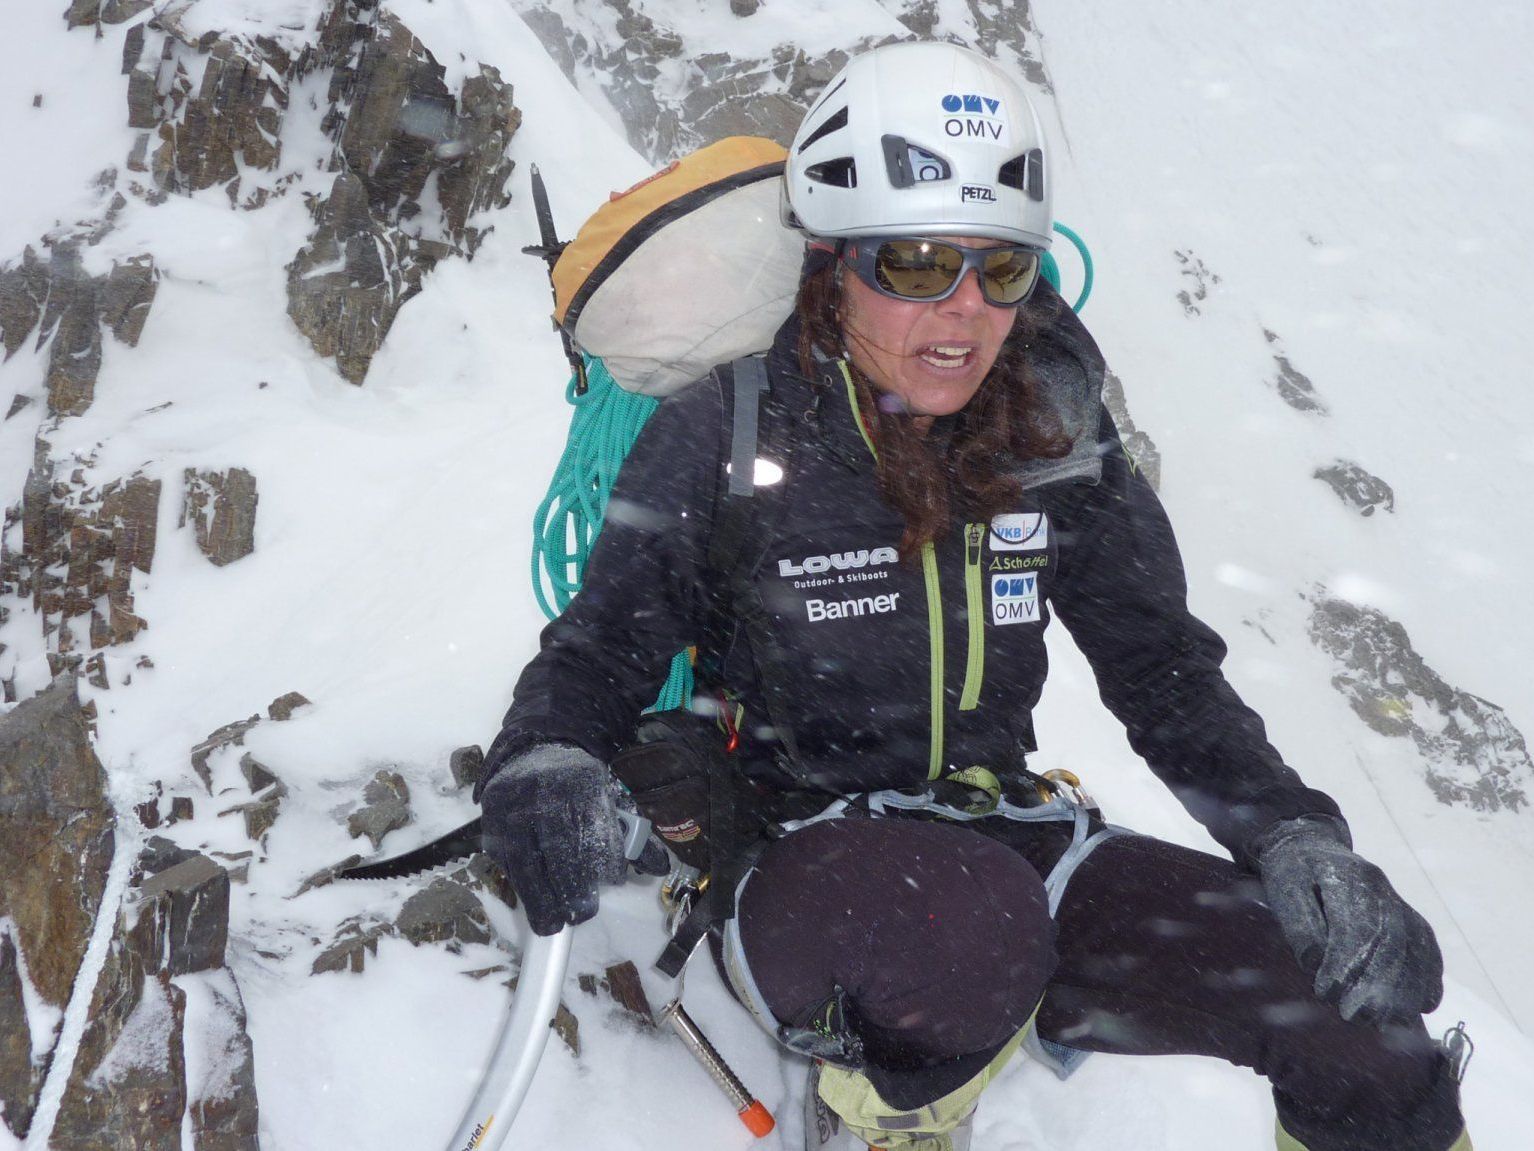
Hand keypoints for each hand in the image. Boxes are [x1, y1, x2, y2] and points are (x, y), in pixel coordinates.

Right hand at [479, 743, 628, 934]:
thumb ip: (632, 835)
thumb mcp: (608, 799)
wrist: (533, 751)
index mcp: (580, 782)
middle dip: (569, 885)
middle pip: (556, 844)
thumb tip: (658, 867)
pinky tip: (532, 902)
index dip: (603, 856)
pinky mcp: (492, 819)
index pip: (592, 824)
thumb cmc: (578, 785)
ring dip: (538, 897)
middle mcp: (544, 791)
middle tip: (581, 915)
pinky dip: (519, 884)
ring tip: (551, 925)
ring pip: (524, 857)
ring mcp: (513, 805)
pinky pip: (504, 857)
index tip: (613, 880)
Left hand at [1254, 816, 1442, 1025]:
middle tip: (1359, 1016)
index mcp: (1347, 876)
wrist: (1310, 846)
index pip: (1355, 924)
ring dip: (1407, 989)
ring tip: (1390, 1021)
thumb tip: (1317, 962)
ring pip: (1415, 946)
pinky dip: (1429, 977)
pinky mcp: (1409, 915)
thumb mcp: (1283, 891)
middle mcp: (1381, 887)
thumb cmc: (1291, 874)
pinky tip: (1423, 1004)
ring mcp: (1398, 900)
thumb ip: (1299, 925)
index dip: (1345, 962)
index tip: (1327, 992)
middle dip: (1378, 983)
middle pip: (1391, 939)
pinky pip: (1427, 947)